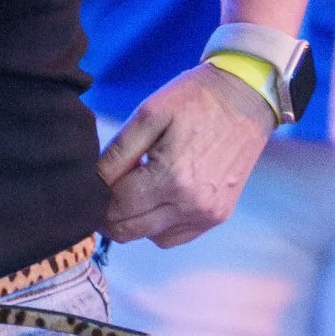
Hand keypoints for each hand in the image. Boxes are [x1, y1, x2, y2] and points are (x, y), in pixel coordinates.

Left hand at [98, 60, 272, 249]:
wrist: (247, 97)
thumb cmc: (195, 99)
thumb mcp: (148, 114)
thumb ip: (117, 153)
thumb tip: (92, 182)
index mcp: (171, 177)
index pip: (115, 208)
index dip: (94, 201)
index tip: (87, 188)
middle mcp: (190, 204)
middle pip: (128, 231)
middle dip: (108, 216)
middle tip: (102, 193)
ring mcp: (206, 214)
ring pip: (149, 237)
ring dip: (133, 221)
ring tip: (134, 189)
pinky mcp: (217, 217)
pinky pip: (174, 237)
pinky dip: (158, 225)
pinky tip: (157, 197)